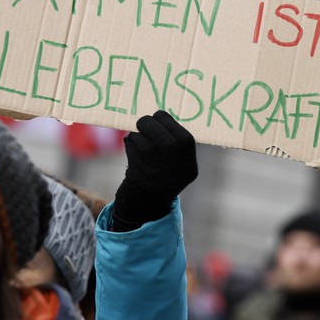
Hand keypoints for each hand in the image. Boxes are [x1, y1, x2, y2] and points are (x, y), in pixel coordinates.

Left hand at [112, 110, 197, 231]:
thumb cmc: (159, 174)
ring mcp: (158, 179)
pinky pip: (134, 152)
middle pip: (168, 144)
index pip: (185, 140)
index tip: (160, 115)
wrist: (144, 204)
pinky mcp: (140, 179)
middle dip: (153, 125)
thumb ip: (172, 142)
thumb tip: (158, 115)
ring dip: (139, 134)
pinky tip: (130, 144)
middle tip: (144, 120)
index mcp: (189, 169)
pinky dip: (130, 142)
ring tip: (136, 134)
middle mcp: (176, 175)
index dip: (171, 123)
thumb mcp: (175, 164)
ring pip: (148, 146)